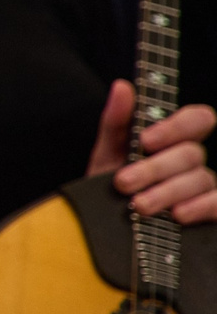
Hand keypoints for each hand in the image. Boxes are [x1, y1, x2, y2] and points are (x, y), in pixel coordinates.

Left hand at [86, 84, 216, 224]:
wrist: (106, 227)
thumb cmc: (111, 187)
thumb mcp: (108, 154)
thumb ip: (116, 122)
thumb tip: (122, 86)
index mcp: (173, 140)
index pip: (198, 119)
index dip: (177, 126)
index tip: (146, 140)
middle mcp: (193, 162)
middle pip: (191, 153)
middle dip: (154, 168)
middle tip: (124, 183)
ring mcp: (204, 187)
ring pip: (201, 179)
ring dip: (168, 192)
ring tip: (140, 205)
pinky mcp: (211, 211)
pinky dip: (200, 207)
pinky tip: (178, 215)